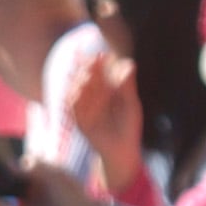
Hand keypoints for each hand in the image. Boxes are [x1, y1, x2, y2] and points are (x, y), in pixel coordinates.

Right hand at [66, 50, 141, 196]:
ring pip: (78, 92)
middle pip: (86, 79)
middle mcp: (92, 98)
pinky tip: (80, 92)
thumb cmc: (128, 126)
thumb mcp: (131, 104)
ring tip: (87, 75)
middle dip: (88, 70)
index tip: (103, 54)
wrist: (122, 150)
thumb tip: (128, 62)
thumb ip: (127, 85)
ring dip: (81, 82)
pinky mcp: (79, 121)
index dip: (98, 64)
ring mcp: (84, 109)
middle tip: (92, 61)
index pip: (98, 73)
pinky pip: (74, 108)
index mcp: (105, 91)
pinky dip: (76, 100)